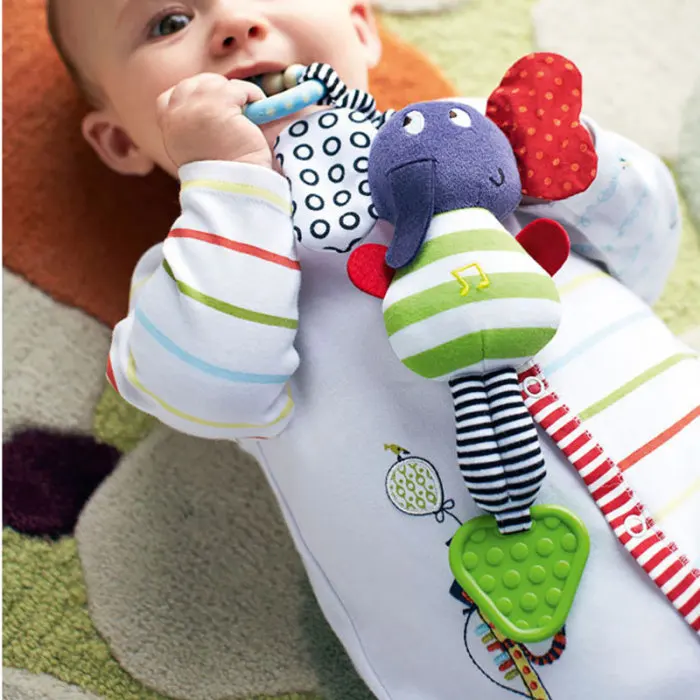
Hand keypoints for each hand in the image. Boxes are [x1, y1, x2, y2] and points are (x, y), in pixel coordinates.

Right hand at [157, 73, 271, 168]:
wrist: (232, 187)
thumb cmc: (219, 172)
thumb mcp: (192, 146)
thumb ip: (191, 123)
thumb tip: (209, 105)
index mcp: (166, 122)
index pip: (174, 93)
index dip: (198, 97)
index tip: (214, 111)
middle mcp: (175, 110)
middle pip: (199, 83)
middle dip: (220, 93)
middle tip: (236, 114)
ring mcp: (196, 104)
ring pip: (220, 83)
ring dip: (238, 96)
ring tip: (246, 118)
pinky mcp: (219, 102)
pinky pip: (240, 88)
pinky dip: (253, 97)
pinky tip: (256, 117)